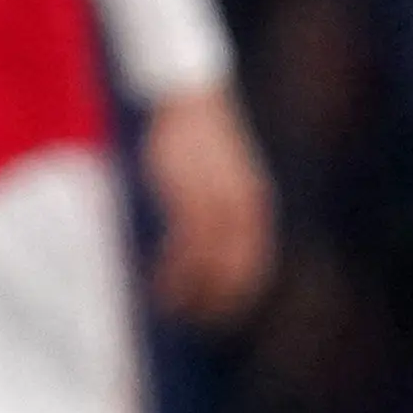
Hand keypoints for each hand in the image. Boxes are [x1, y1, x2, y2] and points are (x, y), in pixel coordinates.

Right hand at [141, 85, 277, 324]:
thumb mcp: (209, 171)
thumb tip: (195, 243)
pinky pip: (187, 247)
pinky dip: (175, 272)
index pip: (251, 263)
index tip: (216, 312)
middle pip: (236, 269)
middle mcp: (244, 206)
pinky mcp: (190, 192)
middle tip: (193, 319)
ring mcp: (218, 199)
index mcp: (252, 203)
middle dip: (217, 299)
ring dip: (191, 291)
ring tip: (170, 307)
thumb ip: (209, 204)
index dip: (236, 292)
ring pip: (210, 263)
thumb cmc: (193, 135)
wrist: (184, 93)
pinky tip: (160, 284)